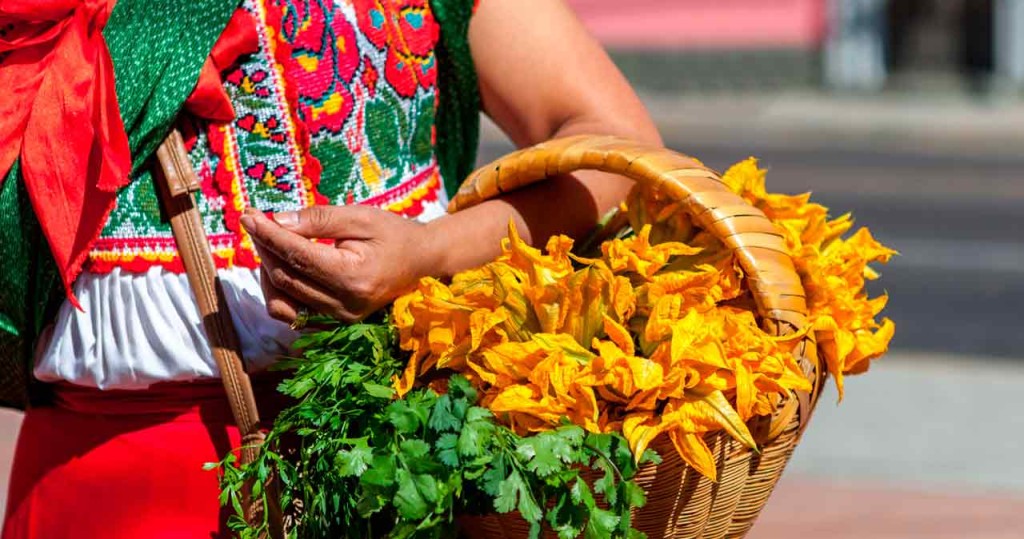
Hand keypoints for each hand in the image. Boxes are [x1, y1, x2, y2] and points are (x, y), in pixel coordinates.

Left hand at [239, 205, 442, 323]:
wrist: (422, 261)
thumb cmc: (393, 233)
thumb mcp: (360, 217)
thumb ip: (319, 219)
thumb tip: (276, 221)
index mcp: (354, 276)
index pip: (297, 255)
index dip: (269, 234)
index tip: (248, 216)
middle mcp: (345, 305)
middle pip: (286, 276)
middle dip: (265, 247)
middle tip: (256, 222)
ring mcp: (340, 319)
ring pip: (282, 299)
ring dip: (268, 270)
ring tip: (272, 244)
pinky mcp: (336, 325)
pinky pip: (292, 315)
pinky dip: (279, 292)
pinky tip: (282, 269)